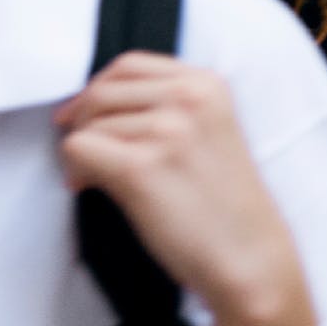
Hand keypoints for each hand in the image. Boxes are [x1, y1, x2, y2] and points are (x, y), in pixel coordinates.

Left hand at [57, 53, 301, 310]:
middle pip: (102, 91)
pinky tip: (89, 187)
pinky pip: (80, 149)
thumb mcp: (210, 134)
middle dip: (83, 122)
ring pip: (88, 123)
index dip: (98, 89)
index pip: (129, 65)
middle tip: (84, 154)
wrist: (250, 260)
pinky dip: (76, 169)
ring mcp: (166, 130)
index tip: (86, 115)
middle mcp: (188, 99)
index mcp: (207, 85)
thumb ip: (169, 107)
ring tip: (98, 180)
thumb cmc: (228, 209)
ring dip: (83, 153)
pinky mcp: (141, 167)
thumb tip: (97, 105)